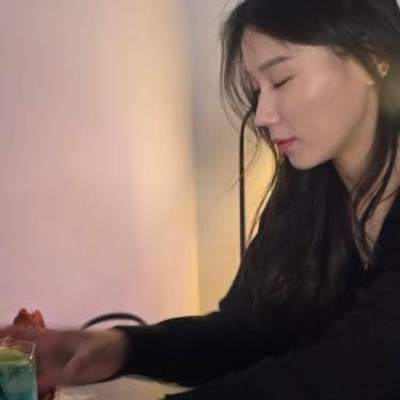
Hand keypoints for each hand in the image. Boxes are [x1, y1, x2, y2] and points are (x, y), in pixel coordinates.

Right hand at [0, 326, 128, 394]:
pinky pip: (39, 385)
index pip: (29, 333)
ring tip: (3, 386)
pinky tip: (19, 395)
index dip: (11, 332)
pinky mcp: (59, 378)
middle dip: (6, 360)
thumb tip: (67, 373)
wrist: (118, 354)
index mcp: (55, 338)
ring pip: (28, 372)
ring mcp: (53, 365)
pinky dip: (29, 390)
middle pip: (22, 355)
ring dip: (14, 378)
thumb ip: (81, 360)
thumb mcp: (93, 348)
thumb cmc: (104, 343)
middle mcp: (49, 351)